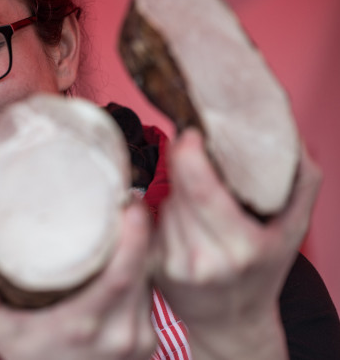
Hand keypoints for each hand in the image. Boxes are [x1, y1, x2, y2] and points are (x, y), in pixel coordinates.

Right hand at [0, 201, 156, 359]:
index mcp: (84, 325)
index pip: (124, 273)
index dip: (135, 235)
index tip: (130, 204)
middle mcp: (121, 334)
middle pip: (143, 269)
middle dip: (140, 232)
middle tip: (126, 200)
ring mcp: (140, 340)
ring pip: (150, 280)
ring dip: (143, 250)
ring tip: (128, 220)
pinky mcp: (148, 342)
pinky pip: (150, 294)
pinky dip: (142, 270)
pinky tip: (132, 252)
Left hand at [154, 129, 321, 359]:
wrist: (230, 320)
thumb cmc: (264, 268)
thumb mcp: (294, 228)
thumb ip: (300, 180)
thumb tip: (287, 132)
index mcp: (242, 247)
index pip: (201, 191)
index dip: (188, 156)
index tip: (190, 134)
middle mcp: (204, 259)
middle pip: (180, 192)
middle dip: (184, 166)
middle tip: (194, 154)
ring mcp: (174, 265)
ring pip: (165, 203)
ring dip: (177, 191)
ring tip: (198, 201)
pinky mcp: (152, 266)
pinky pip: (152, 220)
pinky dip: (166, 210)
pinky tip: (183, 220)